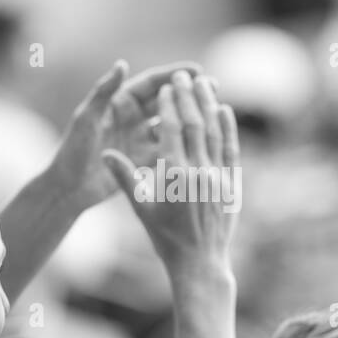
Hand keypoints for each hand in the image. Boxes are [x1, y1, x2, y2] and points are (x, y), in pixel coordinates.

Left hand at [48, 60, 203, 211]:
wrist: (69, 188)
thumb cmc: (72, 150)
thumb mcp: (88, 119)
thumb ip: (104, 92)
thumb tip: (122, 64)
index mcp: (119, 102)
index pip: (151, 84)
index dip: (173, 76)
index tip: (196, 71)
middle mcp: (132, 117)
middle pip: (165, 100)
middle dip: (188, 93)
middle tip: (214, 86)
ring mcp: (140, 138)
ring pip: (171, 123)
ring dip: (190, 117)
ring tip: (215, 111)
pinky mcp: (144, 158)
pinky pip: (169, 148)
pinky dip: (185, 143)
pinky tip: (205, 141)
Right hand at [102, 70, 239, 279]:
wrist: (199, 262)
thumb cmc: (165, 238)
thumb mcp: (141, 209)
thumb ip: (125, 178)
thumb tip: (105, 154)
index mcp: (174, 175)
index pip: (172, 129)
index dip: (169, 105)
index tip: (166, 86)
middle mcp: (199, 172)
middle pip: (195, 124)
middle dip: (188, 97)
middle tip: (182, 74)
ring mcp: (218, 177)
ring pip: (214, 132)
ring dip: (209, 105)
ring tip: (203, 83)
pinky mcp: (232, 183)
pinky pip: (230, 149)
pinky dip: (227, 128)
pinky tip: (224, 110)